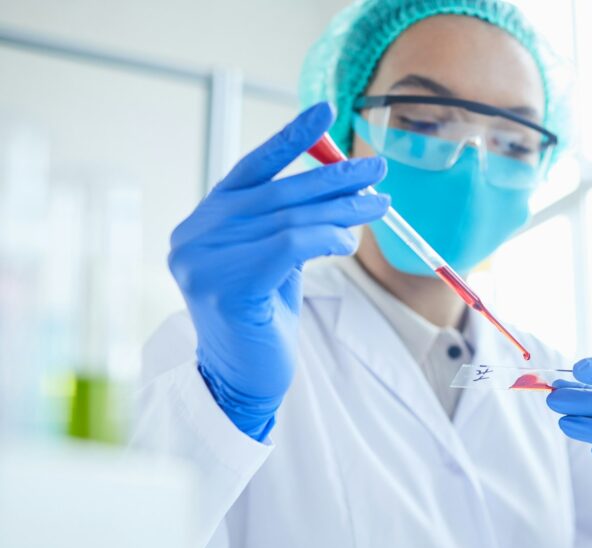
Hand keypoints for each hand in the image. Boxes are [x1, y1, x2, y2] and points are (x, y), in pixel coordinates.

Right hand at [168, 103, 389, 439]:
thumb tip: (343, 179)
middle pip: (278, 192)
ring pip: (290, 218)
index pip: (251, 169)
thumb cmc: (263, 316)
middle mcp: (195, 234)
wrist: (243, 377)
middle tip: (377, 169)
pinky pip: (290, 245)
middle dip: (334, 178)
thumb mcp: (274, 257)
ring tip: (379, 206)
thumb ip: (290, 220)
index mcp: (204, 220)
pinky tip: (348, 240)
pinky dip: (326, 237)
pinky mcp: (225, 286)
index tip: (326, 110)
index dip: (290, 138)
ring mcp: (203, 260)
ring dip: (343, 209)